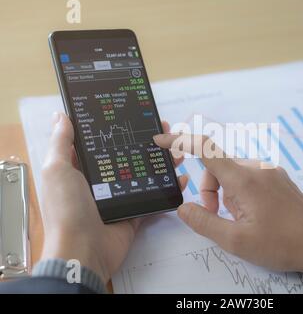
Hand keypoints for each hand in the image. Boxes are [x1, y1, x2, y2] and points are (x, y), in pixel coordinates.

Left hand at [39, 113, 187, 282]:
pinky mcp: (134, 212)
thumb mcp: (57, 171)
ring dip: (161, 161)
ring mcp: (119, 197)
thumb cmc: (67, 210)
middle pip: (127, 156)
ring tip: (176, 150)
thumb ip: (61, 143)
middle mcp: (101, 181)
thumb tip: (62, 116)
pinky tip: (180, 177)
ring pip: (144, 173)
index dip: (117, 128)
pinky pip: (154, 196)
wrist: (83, 251)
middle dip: (146, 143)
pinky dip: (168, 187)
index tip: (134, 115)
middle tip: (163, 130)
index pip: (101, 142)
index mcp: (81, 169)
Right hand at [154, 133, 302, 273]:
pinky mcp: (279, 178)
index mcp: (244, 179)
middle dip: (210, 189)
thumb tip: (183, 207)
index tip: (162, 140)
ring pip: (234, 173)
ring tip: (240, 219)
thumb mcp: (235, 240)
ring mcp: (270, 171)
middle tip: (217, 216)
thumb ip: (204, 222)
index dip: (181, 141)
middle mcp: (257, 168)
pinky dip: (241, 191)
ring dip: (226, 193)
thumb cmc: (279, 244)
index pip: (206, 149)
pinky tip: (253, 213)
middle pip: (218, 167)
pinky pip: (250, 176)